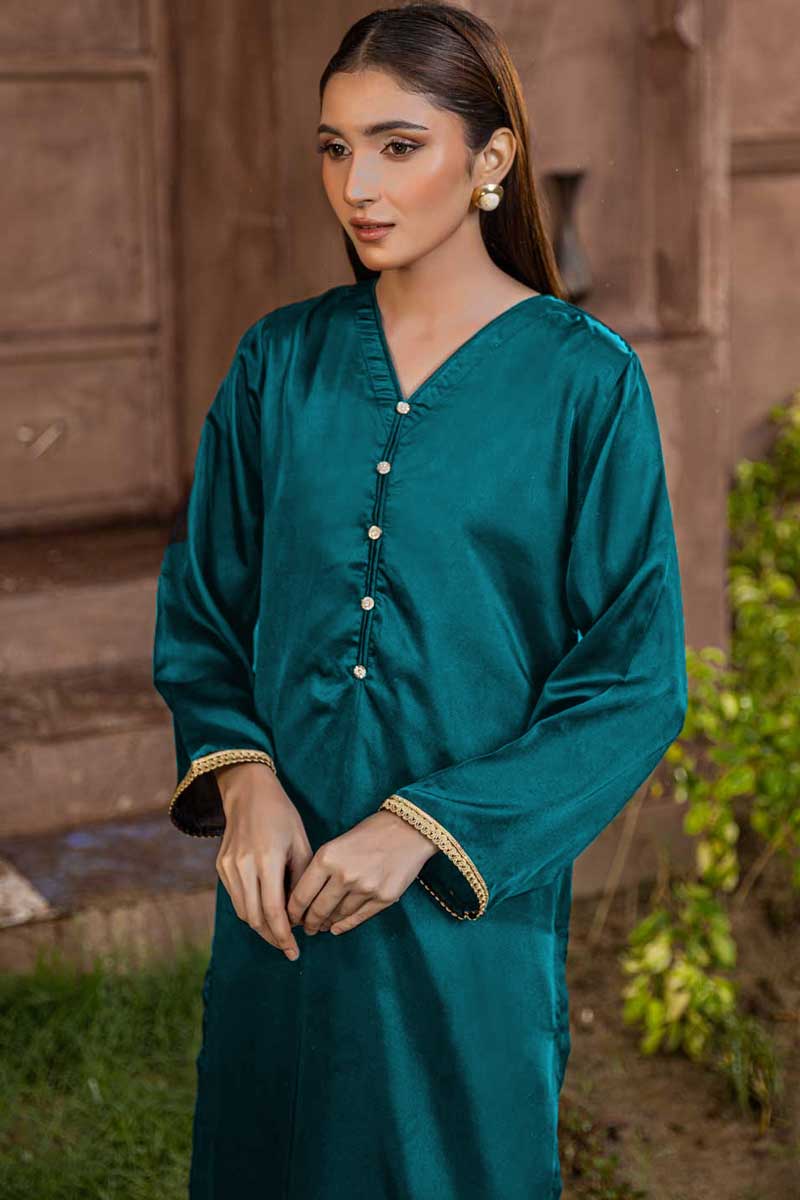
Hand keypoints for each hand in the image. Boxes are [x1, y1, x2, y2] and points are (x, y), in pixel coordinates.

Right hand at [214, 761, 312, 960]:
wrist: (248, 793)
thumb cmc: (281, 815)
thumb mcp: (301, 842)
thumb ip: (302, 879)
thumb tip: (302, 914)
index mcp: (267, 860)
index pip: (274, 911)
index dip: (284, 935)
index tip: (295, 950)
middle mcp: (243, 866)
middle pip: (256, 918)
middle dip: (273, 937)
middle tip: (289, 947)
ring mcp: (228, 867)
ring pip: (243, 912)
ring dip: (261, 927)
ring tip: (279, 934)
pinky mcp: (221, 867)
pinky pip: (236, 898)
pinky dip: (251, 910)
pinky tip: (265, 912)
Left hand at [286, 809, 438, 935]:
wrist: (408, 829)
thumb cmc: (370, 833)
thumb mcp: (337, 844)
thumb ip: (320, 869)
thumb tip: (305, 899)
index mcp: (327, 857)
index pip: (301, 895)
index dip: (292, 911)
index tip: (290, 917)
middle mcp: (344, 875)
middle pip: (317, 910)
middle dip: (309, 922)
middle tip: (306, 927)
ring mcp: (365, 888)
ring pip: (337, 916)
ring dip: (327, 923)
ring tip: (322, 925)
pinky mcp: (383, 898)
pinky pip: (358, 918)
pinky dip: (344, 925)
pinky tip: (337, 928)